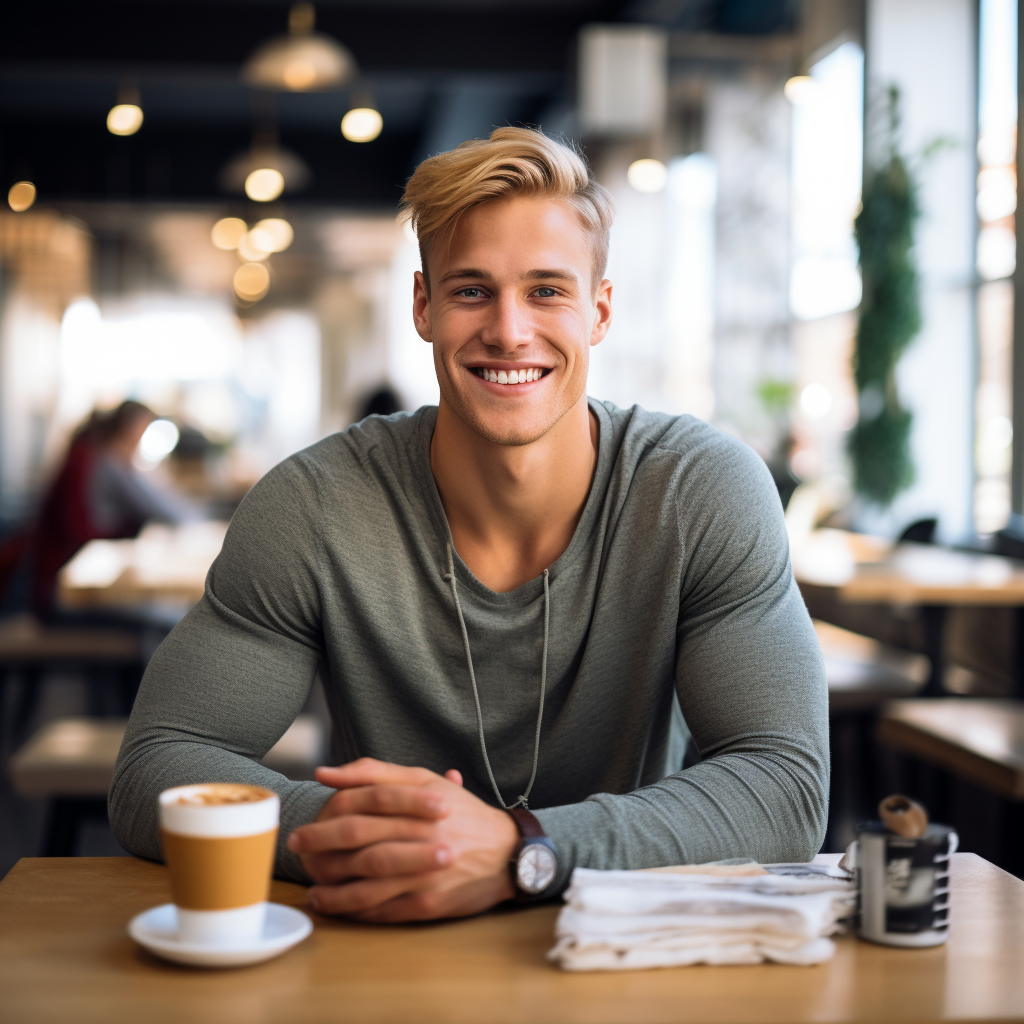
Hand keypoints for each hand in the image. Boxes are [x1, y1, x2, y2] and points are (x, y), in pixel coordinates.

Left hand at [286, 758, 518, 922]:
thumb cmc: (459, 813)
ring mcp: (426, 873)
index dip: (328, 816)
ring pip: (369, 882)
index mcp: (420, 802)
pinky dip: (357, 911)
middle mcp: (423, 836)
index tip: (305, 825)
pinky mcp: (430, 905)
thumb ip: (374, 773)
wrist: (507, 852)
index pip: (365, 805)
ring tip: (314, 891)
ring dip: (334, 890)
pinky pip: (384, 910)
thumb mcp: (424, 781)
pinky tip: (340, 907)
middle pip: (362, 842)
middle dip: (323, 848)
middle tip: (298, 851)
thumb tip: (325, 773)